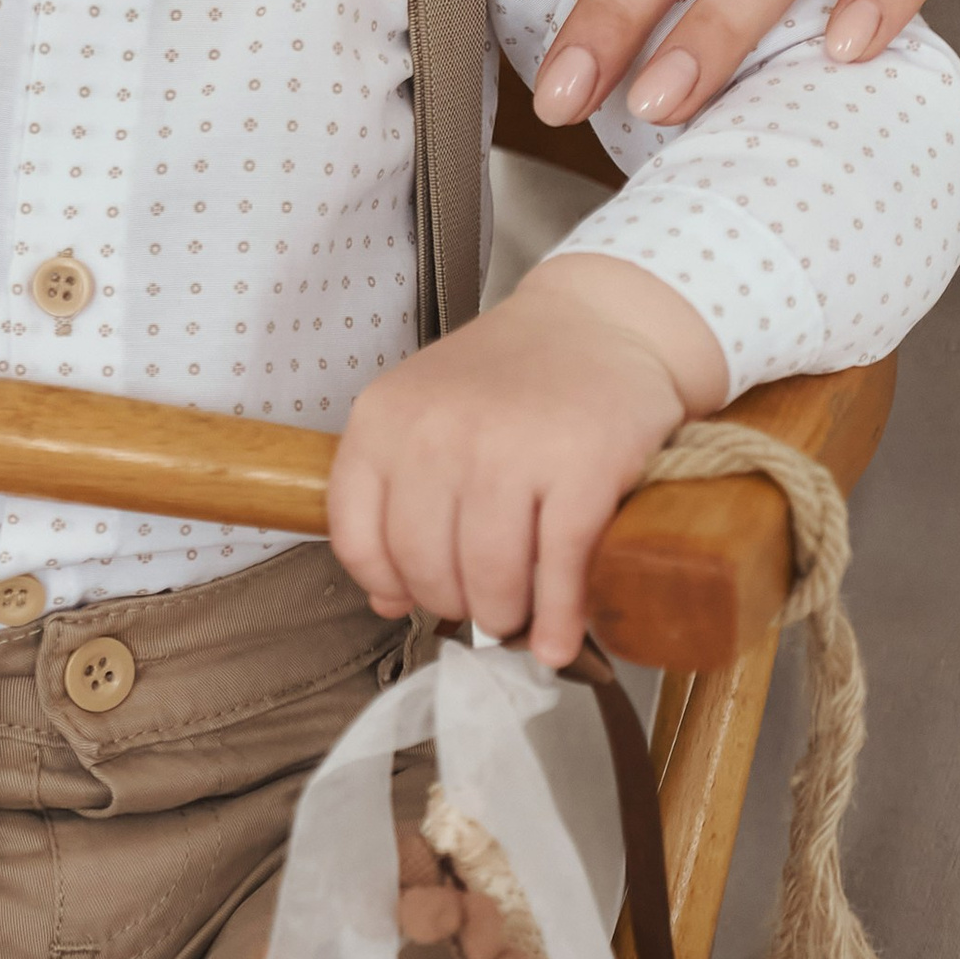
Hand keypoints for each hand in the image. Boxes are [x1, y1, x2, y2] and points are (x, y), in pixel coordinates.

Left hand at [326, 258, 722, 667]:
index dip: (389, 584)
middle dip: (455, 604)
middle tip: (482, 605)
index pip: (358, 536)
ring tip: (517, 613)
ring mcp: (512, 449)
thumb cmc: (510, 377)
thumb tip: (387, 600)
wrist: (601, 320)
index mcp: (385, 417)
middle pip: (426, 566)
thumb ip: (393, 495)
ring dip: (503, 615)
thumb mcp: (427, 412)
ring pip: (490, 577)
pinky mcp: (584, 468)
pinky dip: (558, 618)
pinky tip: (558, 638)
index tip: (415, 596)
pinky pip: (559, 569)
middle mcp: (439, 431)